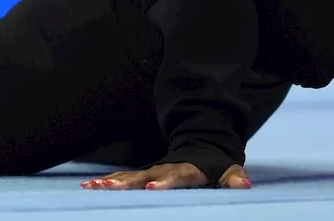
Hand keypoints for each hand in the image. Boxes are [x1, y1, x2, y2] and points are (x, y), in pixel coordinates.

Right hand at [81, 161, 252, 190]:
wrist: (201, 144)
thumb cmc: (215, 165)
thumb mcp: (229, 169)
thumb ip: (233, 178)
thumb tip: (243, 185)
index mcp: (187, 169)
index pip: (175, 176)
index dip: (163, 182)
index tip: (150, 188)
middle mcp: (164, 168)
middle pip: (143, 176)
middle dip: (125, 183)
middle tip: (107, 188)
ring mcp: (151, 170)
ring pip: (128, 176)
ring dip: (110, 182)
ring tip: (93, 188)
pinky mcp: (142, 174)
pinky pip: (122, 178)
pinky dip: (107, 181)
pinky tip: (89, 187)